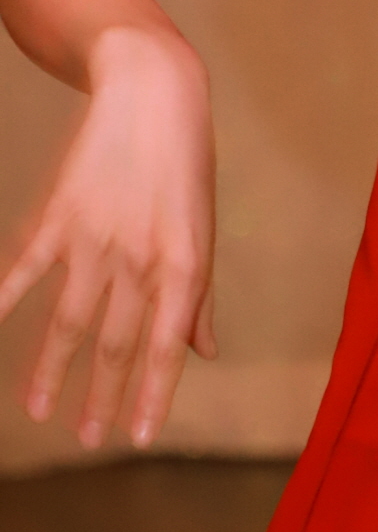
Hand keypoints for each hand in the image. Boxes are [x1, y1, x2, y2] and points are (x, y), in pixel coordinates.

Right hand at [0, 26, 216, 448]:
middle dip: (101, 397)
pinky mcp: (58, 217)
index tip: (136, 439)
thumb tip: (202, 350)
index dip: (151, 396)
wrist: (151, 92)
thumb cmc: (184, 164)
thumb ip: (199, 294)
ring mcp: (95, 239)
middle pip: (115, 343)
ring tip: (39, 412)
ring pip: (69, 321)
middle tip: (88, 439)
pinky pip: (26, 270)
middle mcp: (139, 258)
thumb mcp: (204, 228)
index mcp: (183, 263)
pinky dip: (3, 300)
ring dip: (52, 370)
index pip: (166, 346)